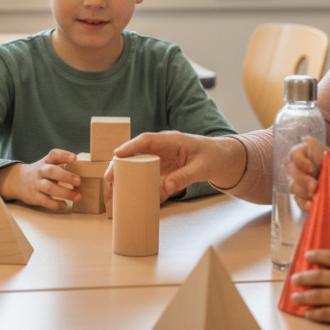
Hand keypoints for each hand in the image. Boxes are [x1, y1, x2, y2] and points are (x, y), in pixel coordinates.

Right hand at [0, 149, 79, 209]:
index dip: (64, 155)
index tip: (74, 158)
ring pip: (49, 187)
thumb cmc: (42, 173)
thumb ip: (62, 165)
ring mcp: (36, 183)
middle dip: (66, 176)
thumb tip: (87, 169)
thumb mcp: (48, 164)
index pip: (54, 154)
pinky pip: (44, 200)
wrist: (18, 181)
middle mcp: (40, 171)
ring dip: (64, 192)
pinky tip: (64, 205)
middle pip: (51, 171)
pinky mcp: (34, 196)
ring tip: (77, 196)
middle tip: (79, 181)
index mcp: (46, 161)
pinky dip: (54, 204)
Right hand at [108, 131, 246, 197]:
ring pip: (137, 161)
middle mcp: (162, 145)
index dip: (130, 146)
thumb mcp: (202, 168)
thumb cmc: (213, 158)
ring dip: (124, 172)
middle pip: (136, 151)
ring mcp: (161, 155)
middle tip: (108, 177)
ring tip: (111, 186)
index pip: (147, 140)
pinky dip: (134, 178)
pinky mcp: (161, 165)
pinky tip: (125, 189)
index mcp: (172, 140)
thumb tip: (166, 188)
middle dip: (120, 162)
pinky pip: (144, 170)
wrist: (221, 158)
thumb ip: (184, 177)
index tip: (117, 155)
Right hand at [288, 137, 329, 210]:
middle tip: (314, 186)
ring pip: (293, 186)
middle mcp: (300, 166)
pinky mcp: (301, 196)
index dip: (300, 161)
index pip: (295, 154)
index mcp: (307, 153)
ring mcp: (299, 181)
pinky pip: (298, 200)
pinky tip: (311, 205)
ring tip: (315, 194)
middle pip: (291, 169)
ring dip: (303, 191)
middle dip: (302, 179)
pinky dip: (304, 203)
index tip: (310, 169)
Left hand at [288, 249, 329, 329]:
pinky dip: (315, 314)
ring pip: (318, 295)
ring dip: (304, 296)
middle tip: (293, 280)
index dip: (317, 255)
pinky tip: (308, 315)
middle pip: (319, 276)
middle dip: (303, 278)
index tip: (307, 255)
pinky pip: (327, 314)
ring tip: (294, 297)